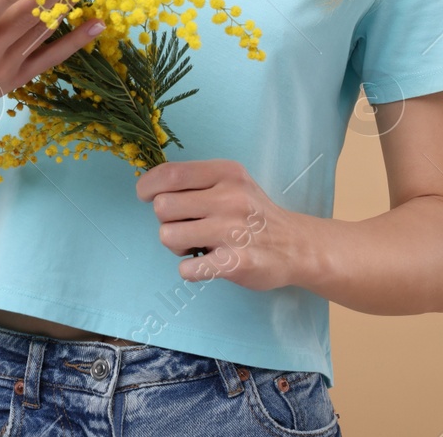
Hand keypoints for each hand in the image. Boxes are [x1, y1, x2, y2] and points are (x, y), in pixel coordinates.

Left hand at [135, 158, 300, 290]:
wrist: (296, 246)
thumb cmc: (253, 213)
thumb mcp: (232, 182)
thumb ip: (197, 181)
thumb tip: (151, 186)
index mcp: (226, 172)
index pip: (170, 174)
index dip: (147, 186)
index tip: (146, 195)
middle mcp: (229, 197)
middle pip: (162, 206)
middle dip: (167, 219)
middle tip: (186, 226)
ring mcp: (232, 230)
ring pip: (168, 236)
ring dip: (177, 246)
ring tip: (198, 245)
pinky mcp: (235, 263)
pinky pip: (186, 269)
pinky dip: (191, 270)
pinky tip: (207, 263)